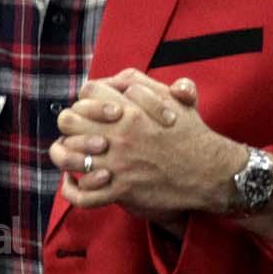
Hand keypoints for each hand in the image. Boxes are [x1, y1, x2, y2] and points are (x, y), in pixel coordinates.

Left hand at [52, 69, 230, 222]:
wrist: (208, 172)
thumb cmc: (192, 135)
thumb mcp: (179, 99)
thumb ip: (151, 84)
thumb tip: (125, 80)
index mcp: (130, 109)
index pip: (87, 94)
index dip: (85, 100)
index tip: (90, 109)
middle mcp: (118, 135)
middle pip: (69, 121)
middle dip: (69, 124)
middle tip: (75, 131)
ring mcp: (117, 164)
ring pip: (69, 157)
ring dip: (64, 155)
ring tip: (67, 154)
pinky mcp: (121, 190)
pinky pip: (84, 194)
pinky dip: (72, 190)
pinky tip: (72, 182)